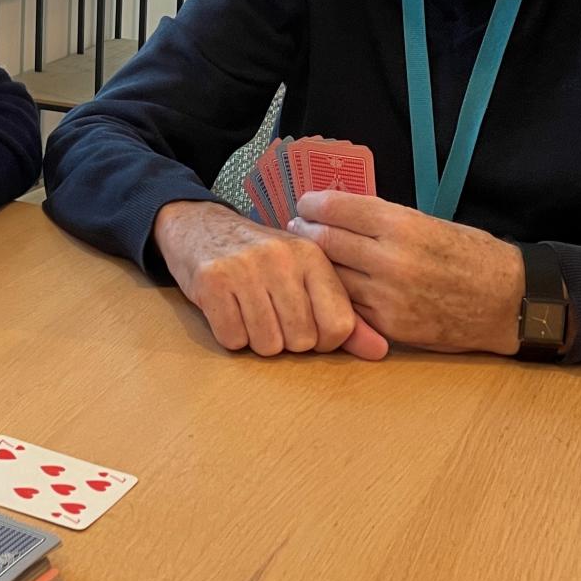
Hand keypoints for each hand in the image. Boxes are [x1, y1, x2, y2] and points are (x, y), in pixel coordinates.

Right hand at [152, 201, 388, 359]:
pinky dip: (230, 334)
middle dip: (286, 340)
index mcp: (313, 256)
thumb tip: (380, 352)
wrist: (200, 228)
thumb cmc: (261, 260)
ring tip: (249, 310)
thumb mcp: (305, 277)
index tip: (306, 326)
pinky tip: (228, 309)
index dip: (323, 340)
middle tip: (271, 314)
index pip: (338, 326)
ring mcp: (245, 267)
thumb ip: (346, 316)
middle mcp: (282, 258)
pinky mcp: (212, 280)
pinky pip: (232, 339)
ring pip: (267, 345)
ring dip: (256, 339)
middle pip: (301, 341)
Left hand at [290, 191, 524, 354]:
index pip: (337, 208)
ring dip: (318, 265)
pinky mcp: (389, 326)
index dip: (313, 203)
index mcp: (402, 225)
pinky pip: (349, 305)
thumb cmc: (474, 255)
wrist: (508, 303)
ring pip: (331, 276)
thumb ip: (386, 219)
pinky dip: (338, 294)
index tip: (306, 203)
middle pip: (325, 240)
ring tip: (313, 257)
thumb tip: (342, 212)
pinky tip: (336, 285)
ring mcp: (387, 296)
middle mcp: (390, 259)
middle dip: (307, 231)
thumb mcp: (431, 223)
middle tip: (299, 227)